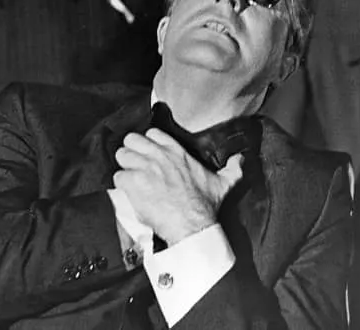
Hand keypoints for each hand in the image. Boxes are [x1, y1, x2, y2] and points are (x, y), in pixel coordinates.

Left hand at [113, 129, 243, 245]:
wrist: (192, 226)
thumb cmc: (205, 206)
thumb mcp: (224, 183)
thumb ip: (233, 168)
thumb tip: (241, 159)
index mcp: (177, 151)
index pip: (152, 133)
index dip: (147, 143)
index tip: (149, 153)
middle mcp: (159, 155)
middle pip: (131, 140)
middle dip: (131, 152)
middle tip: (135, 165)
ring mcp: (145, 168)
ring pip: (121, 156)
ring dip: (124, 168)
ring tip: (131, 180)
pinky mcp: (134, 184)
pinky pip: (118, 177)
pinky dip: (121, 185)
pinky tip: (130, 193)